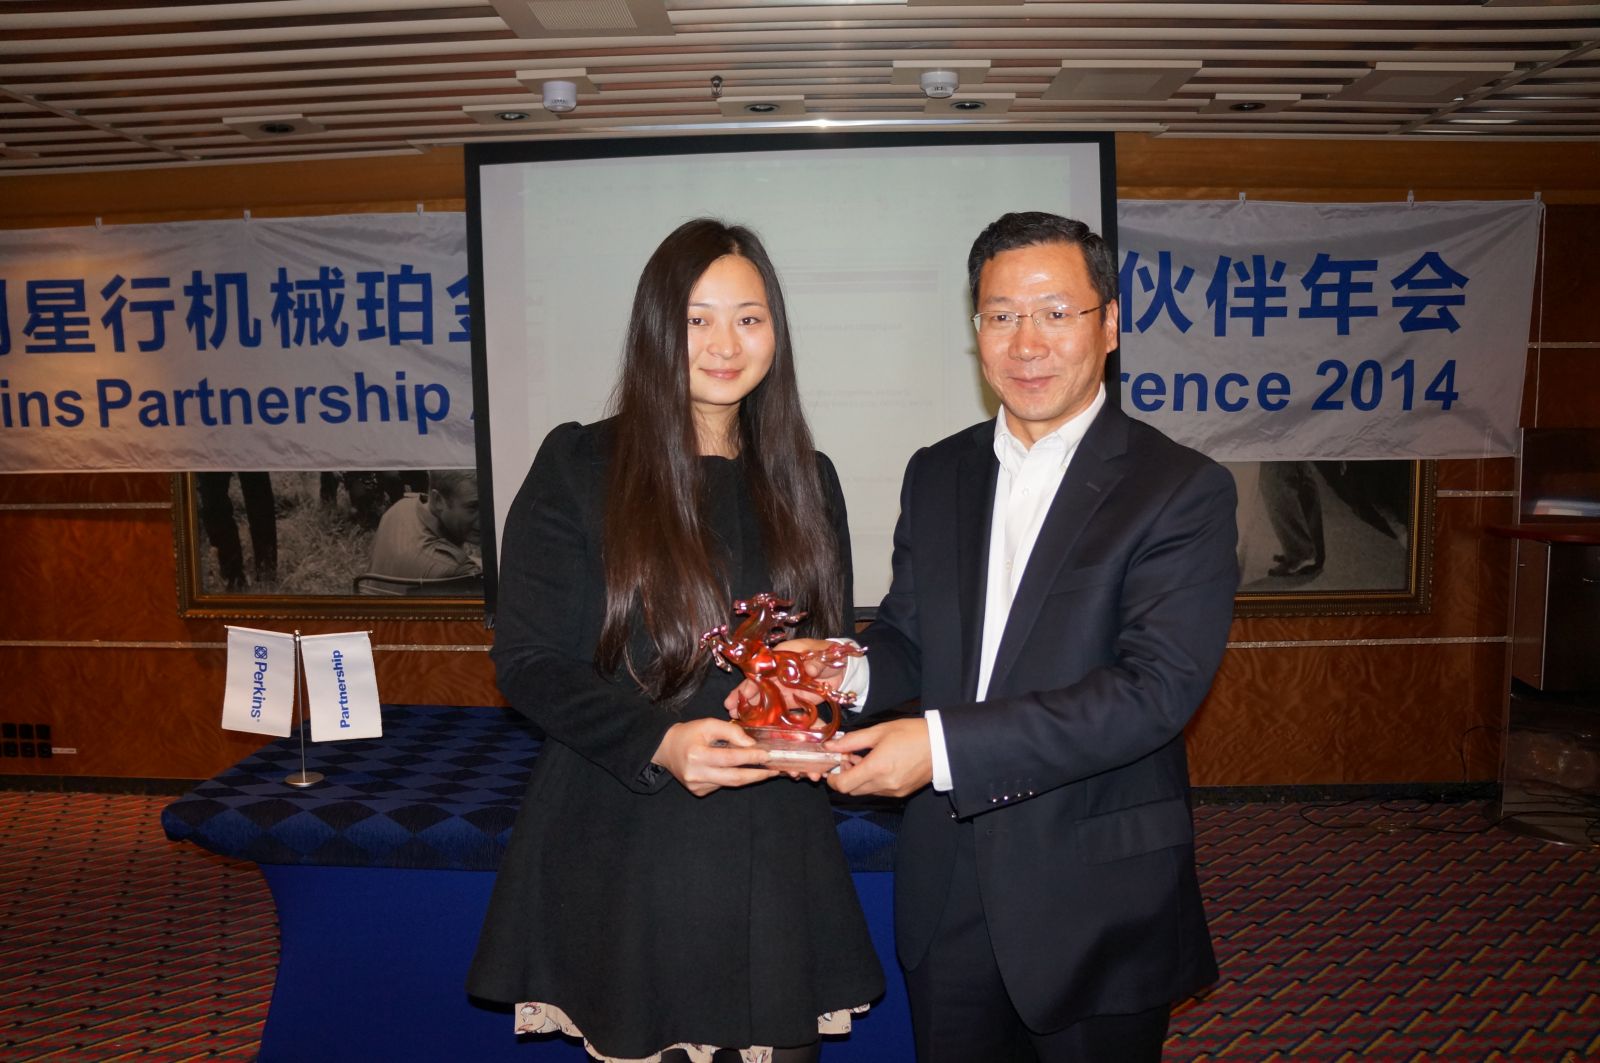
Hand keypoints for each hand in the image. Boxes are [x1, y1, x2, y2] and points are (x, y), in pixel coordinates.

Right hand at [651, 718, 774, 796]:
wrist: (666, 749)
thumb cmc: (688, 734)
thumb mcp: (708, 724)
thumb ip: (731, 732)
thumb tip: (752, 745)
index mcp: (697, 755)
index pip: (730, 758)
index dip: (750, 757)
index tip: (768, 755)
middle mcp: (696, 774)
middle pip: (734, 778)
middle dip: (757, 775)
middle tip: (774, 771)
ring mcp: (697, 785)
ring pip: (730, 783)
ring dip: (749, 778)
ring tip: (765, 772)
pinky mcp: (699, 791)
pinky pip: (721, 785)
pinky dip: (733, 778)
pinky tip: (739, 771)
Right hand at [721, 637, 841, 718]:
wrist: (841, 668)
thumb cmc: (827, 654)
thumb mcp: (821, 654)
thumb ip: (815, 662)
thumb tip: (809, 669)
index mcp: (781, 657)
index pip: (761, 670)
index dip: (749, 682)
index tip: (739, 694)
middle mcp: (778, 673)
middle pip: (757, 685)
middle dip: (742, 697)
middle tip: (729, 709)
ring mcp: (784, 688)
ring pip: (763, 698)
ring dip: (750, 708)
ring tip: (736, 718)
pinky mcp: (792, 700)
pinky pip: (777, 709)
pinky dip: (767, 717)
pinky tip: (756, 725)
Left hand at [824, 719, 932, 797]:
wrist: (942, 744)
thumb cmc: (913, 734)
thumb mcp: (879, 731)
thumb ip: (852, 740)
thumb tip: (831, 745)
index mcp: (877, 767)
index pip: (843, 785)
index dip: (833, 778)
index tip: (833, 767)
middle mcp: (884, 784)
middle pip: (852, 790)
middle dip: (846, 776)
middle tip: (849, 757)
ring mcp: (894, 791)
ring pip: (865, 791)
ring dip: (859, 779)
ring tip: (865, 758)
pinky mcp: (902, 793)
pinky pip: (879, 791)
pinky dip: (872, 782)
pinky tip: (878, 765)